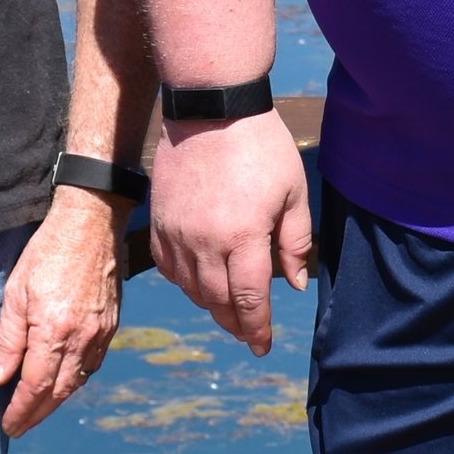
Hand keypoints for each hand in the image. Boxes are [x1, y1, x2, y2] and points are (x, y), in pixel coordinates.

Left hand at [0, 186, 126, 435]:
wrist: (91, 224)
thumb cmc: (47, 253)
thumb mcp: (15, 292)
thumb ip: (7, 339)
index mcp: (54, 333)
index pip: (35, 387)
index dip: (21, 411)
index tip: (8, 426)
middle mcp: (82, 340)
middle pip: (59, 392)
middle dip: (37, 414)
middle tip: (19, 427)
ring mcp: (100, 334)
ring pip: (78, 381)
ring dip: (56, 400)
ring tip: (37, 410)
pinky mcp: (111, 326)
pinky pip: (92, 364)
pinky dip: (75, 380)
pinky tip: (62, 381)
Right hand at [149, 111, 310, 354]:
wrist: (211, 108)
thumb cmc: (260, 146)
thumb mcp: (294, 192)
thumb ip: (295, 242)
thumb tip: (294, 284)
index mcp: (242, 237)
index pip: (249, 300)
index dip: (257, 328)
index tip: (263, 345)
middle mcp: (203, 242)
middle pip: (217, 302)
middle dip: (236, 324)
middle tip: (249, 334)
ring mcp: (176, 233)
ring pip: (190, 289)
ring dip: (211, 305)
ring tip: (228, 310)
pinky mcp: (159, 221)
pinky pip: (167, 267)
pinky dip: (185, 282)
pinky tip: (200, 282)